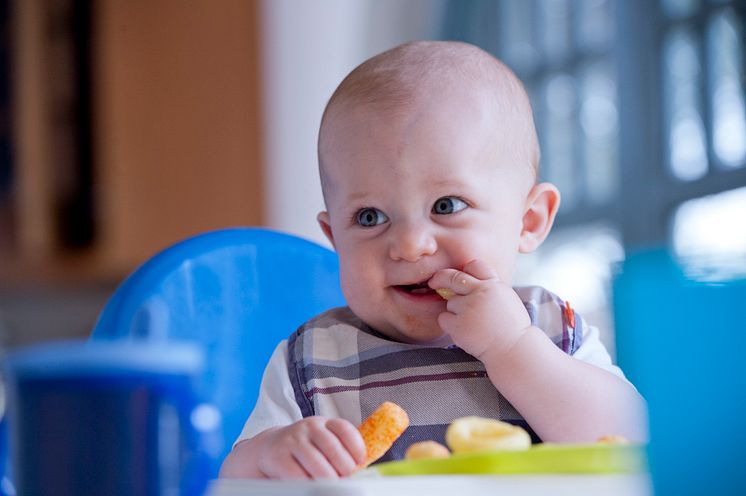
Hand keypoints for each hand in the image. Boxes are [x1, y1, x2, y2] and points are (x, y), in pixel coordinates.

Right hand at [250, 417, 365, 478]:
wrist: (268, 448)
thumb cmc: (303, 450)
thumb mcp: (321, 443)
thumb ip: (338, 451)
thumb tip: (359, 470)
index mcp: (324, 423)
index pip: (344, 429)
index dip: (356, 446)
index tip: (360, 462)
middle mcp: (309, 427)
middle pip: (333, 448)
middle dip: (344, 468)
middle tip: (346, 479)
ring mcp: (293, 440)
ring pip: (317, 464)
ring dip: (328, 479)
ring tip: (332, 486)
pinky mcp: (279, 456)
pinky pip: (298, 475)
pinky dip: (308, 484)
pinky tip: (312, 486)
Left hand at [428, 259, 530, 358]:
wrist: (513, 349)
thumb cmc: (510, 326)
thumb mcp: (506, 298)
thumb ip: (490, 286)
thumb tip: (471, 280)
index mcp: (493, 285)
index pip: (474, 265)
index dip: (465, 269)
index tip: (458, 274)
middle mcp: (480, 293)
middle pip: (453, 278)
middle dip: (440, 278)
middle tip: (434, 282)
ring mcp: (468, 308)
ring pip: (450, 302)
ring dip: (455, 310)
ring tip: (471, 322)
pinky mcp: (459, 324)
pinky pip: (444, 318)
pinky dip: (449, 324)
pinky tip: (464, 330)